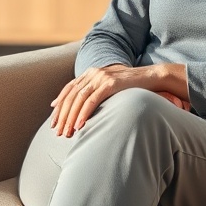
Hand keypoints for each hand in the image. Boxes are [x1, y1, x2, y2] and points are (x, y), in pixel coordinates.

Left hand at [50, 63, 187, 137]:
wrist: (152, 77)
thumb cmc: (131, 86)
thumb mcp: (110, 87)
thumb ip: (96, 92)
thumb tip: (82, 108)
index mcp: (91, 72)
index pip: (69, 89)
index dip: (60, 104)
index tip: (54, 120)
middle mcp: (94, 72)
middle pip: (72, 96)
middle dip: (63, 116)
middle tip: (58, 132)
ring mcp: (102, 77)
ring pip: (79, 99)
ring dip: (71, 118)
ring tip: (67, 133)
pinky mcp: (111, 83)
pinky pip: (92, 100)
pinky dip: (84, 113)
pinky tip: (80, 126)